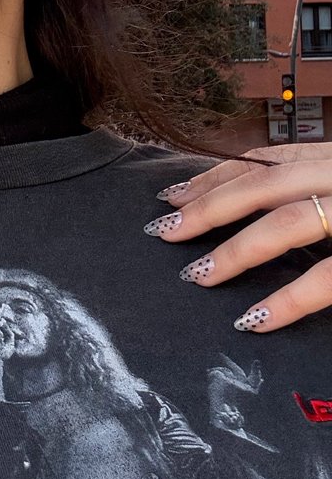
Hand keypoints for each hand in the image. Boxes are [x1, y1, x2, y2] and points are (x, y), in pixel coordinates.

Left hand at [145, 143, 331, 331]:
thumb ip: (311, 190)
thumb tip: (259, 213)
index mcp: (331, 159)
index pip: (264, 163)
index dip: (215, 178)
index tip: (174, 196)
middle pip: (262, 186)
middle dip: (207, 209)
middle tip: (165, 231)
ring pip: (284, 224)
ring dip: (234, 252)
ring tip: (196, 275)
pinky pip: (325, 278)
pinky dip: (287, 300)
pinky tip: (253, 319)